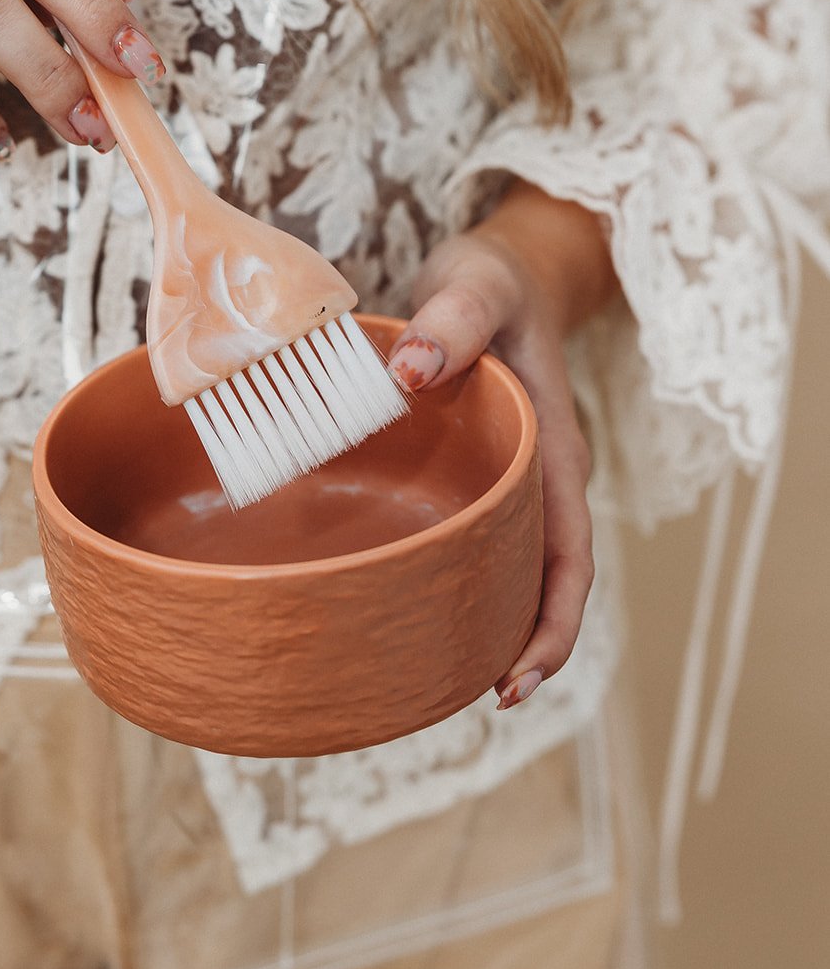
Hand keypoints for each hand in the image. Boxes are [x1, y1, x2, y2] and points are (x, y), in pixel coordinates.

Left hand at [387, 185, 617, 709]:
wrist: (496, 270)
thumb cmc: (493, 279)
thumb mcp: (478, 283)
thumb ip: (452, 320)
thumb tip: (414, 372)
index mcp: (555, 450)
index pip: (570, 556)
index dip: (552, 625)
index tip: (516, 681)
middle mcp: (538, 479)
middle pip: (541, 581)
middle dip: (515, 645)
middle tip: (465, 698)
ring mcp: (507, 480)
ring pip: (503, 567)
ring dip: (479, 618)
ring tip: (423, 670)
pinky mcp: (472, 474)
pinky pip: (466, 536)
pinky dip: (446, 574)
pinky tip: (397, 593)